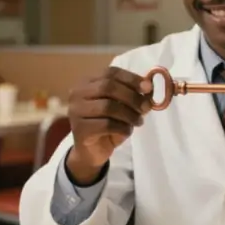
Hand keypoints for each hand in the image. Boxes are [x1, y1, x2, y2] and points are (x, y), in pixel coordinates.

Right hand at [66, 67, 152, 183]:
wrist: (91, 152)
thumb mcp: (122, 107)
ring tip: (138, 122)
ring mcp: (76, 111)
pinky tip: (127, 131)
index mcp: (87, 82)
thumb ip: (133, 96)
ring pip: (107, 106)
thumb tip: (149, 89)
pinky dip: (122, 127)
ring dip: (129, 114)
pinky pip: (106, 125)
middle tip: (146, 107)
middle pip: (108, 87)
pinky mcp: (79, 129)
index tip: (148, 88)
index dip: (131, 78)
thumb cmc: (107, 125)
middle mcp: (77, 93)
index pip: (110, 72)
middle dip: (132, 96)